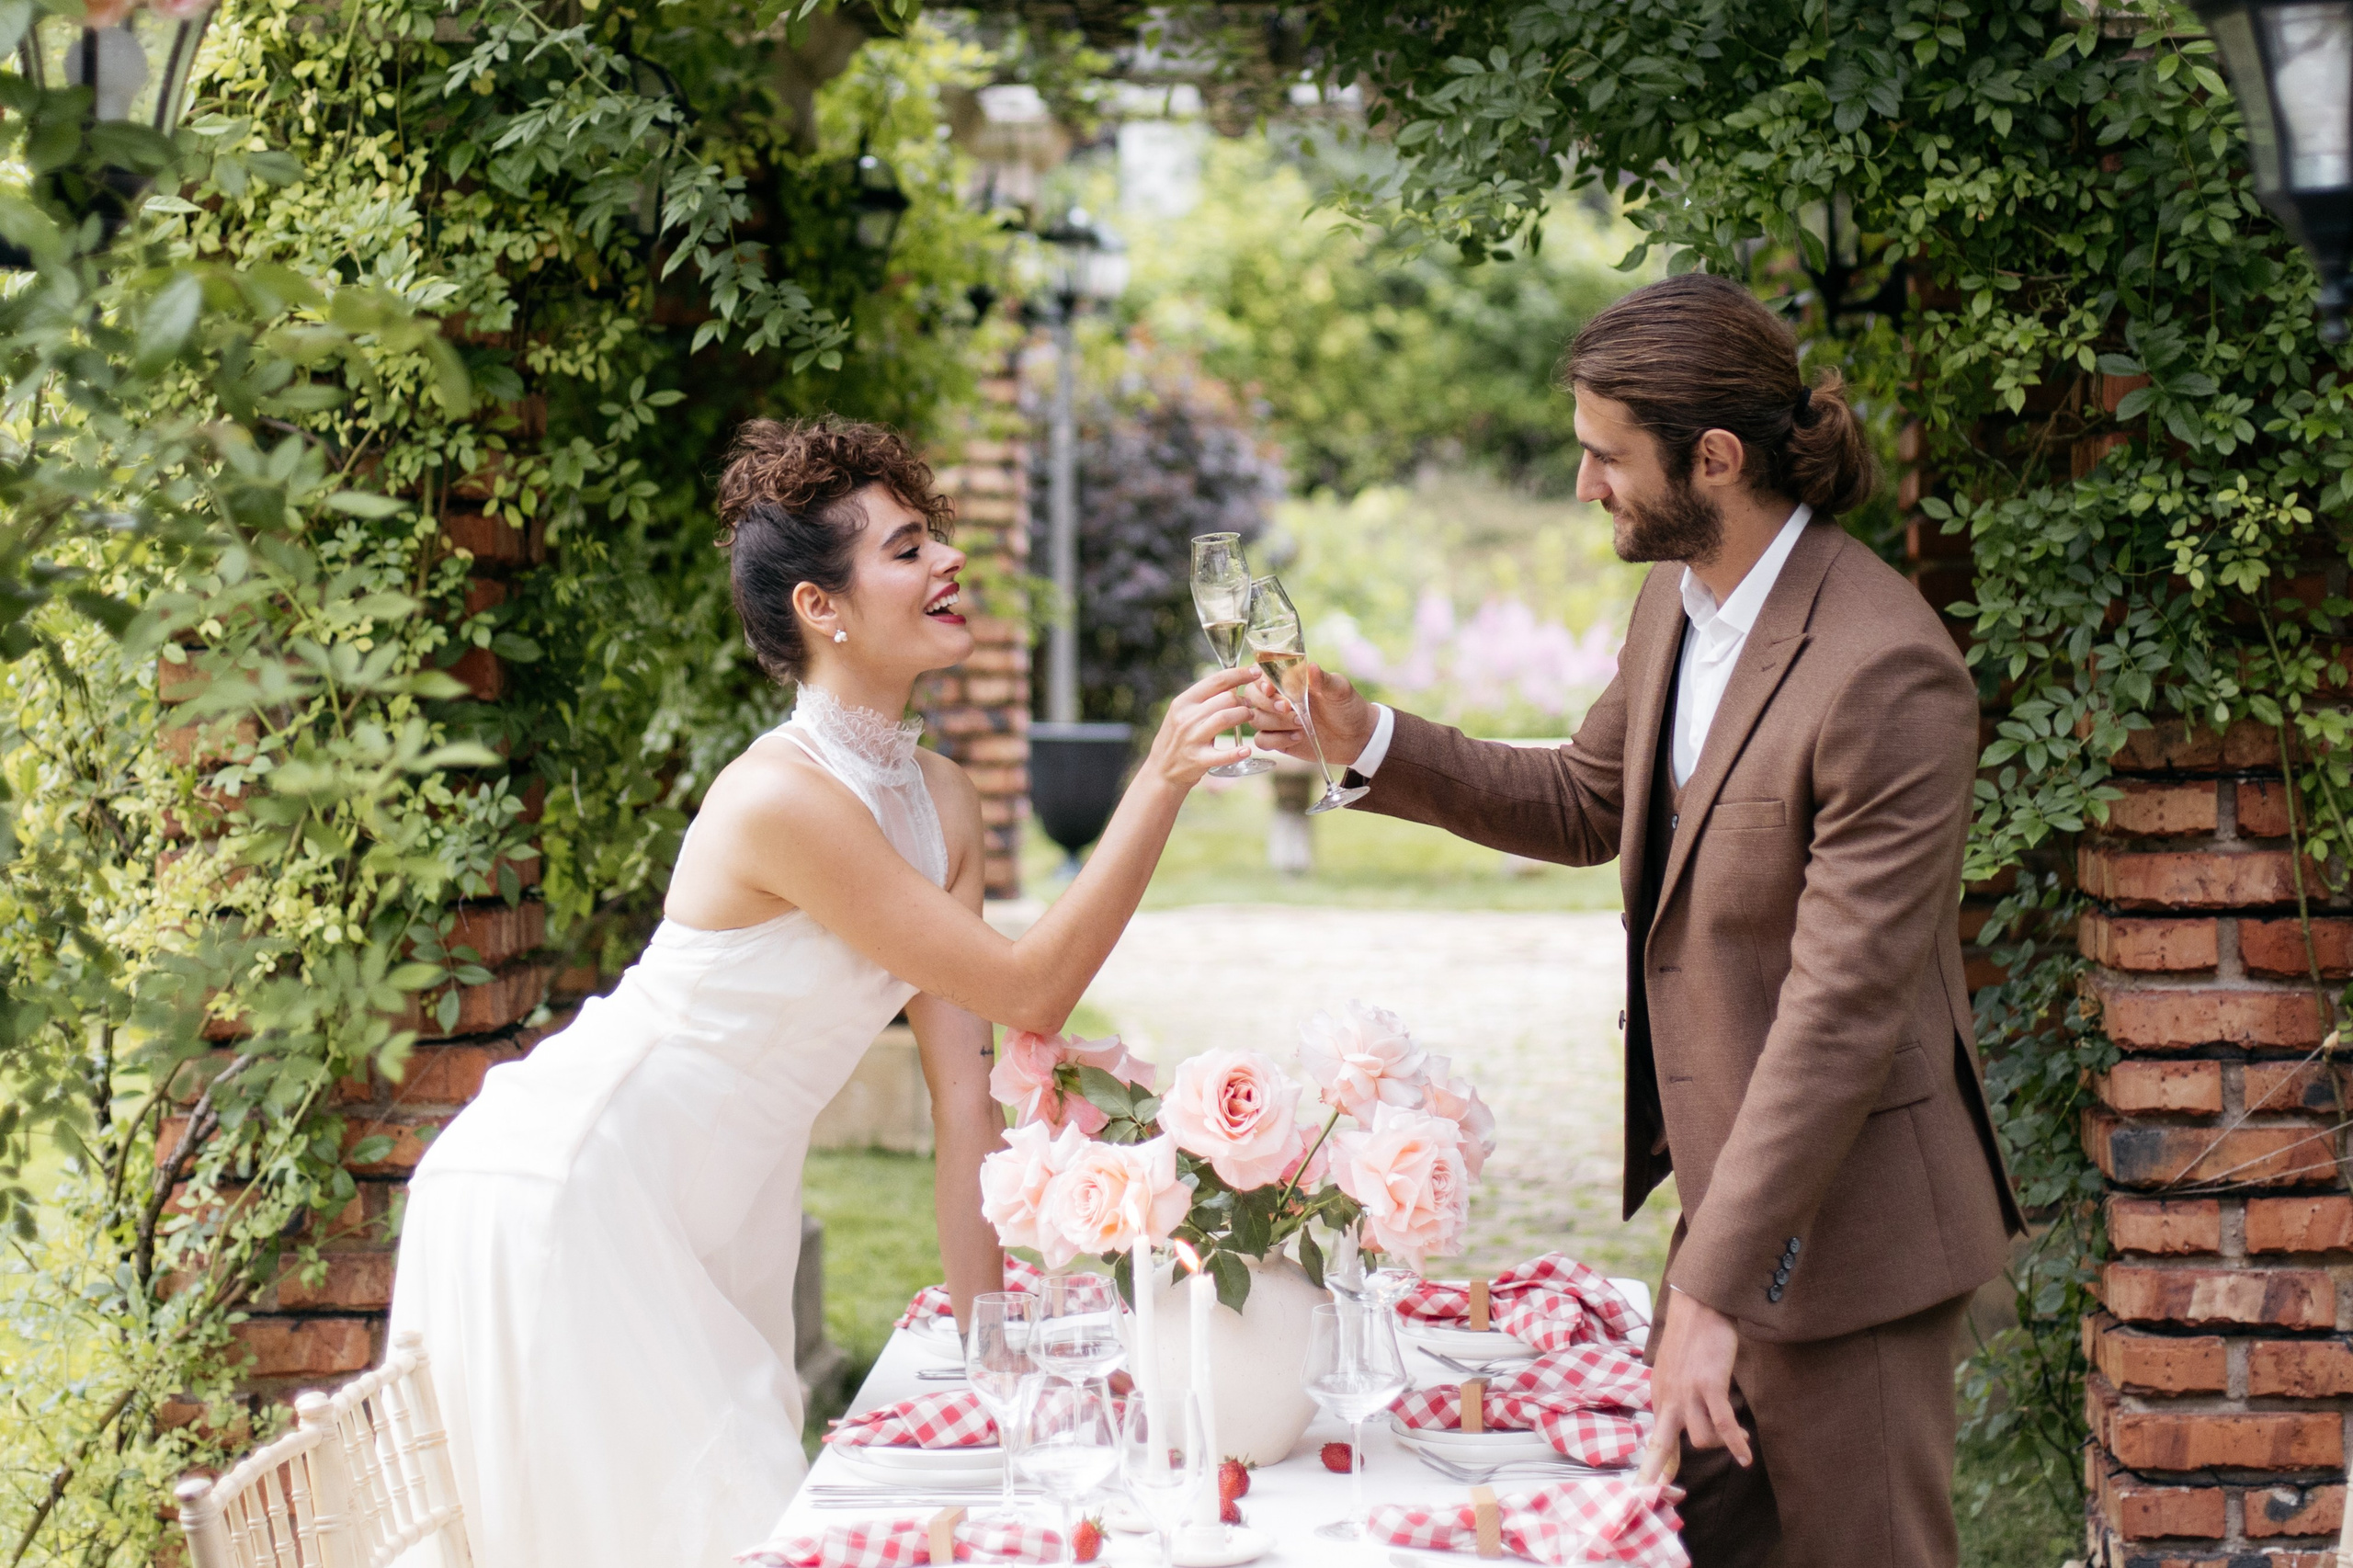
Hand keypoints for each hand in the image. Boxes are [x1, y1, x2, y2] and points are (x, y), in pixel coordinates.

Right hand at [1139, 664, 1259, 790]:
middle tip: (1250, 704)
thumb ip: (1204, 699)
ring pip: (1225, 718)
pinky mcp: (1198, 760)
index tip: (1255, 671)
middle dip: (1244, 699)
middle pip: (1225, 699)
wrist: (1161, 770)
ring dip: (1243, 715)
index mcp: (1183, 702)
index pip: (1216, 680)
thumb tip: (1233, 683)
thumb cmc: (1178, 737)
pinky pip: (1222, 755)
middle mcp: (1186, 718)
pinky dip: (1236, 752)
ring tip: (1250, 716)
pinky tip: (1246, 750)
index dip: (1239, 674)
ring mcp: (1192, 739)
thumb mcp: (1183, 713)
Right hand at [1235, 662, 1375, 766]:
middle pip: (1250, 696)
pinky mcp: (1277, 739)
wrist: (1357, 736)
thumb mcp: (1340, 690)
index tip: (1271, 689)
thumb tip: (1311, 667)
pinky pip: (1261, 740)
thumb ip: (1323, 680)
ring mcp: (1275, 720)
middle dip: (1267, 703)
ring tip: (1301, 723)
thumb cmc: (1348, 706)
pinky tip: (1298, 737)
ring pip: (1254, 719)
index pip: (1260, 674)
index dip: (1260, 681)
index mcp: (1289, 680)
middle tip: (1289, 709)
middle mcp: (1277, 698)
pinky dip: (1276, 739)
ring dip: (1275, 722)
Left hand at [1637, 1286, 1750, 1484]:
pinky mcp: (1709, 1386)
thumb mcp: (1675, 1373)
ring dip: (1722, 1444)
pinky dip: (1736, 1444)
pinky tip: (1746, 1457)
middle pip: (1660, 1445)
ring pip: (1702, 1439)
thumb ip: (1675, 1401)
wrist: (1699, 1307)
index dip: (1654, 1466)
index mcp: (1659, 1396)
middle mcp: (1668, 1398)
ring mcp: (1687, 1393)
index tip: (1646, 1490)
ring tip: (1737, 1439)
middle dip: (1655, 1472)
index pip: (1656, 1439)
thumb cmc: (1692, 1340)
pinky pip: (1723, 1425)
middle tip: (1649, 1495)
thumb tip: (1681, 1429)